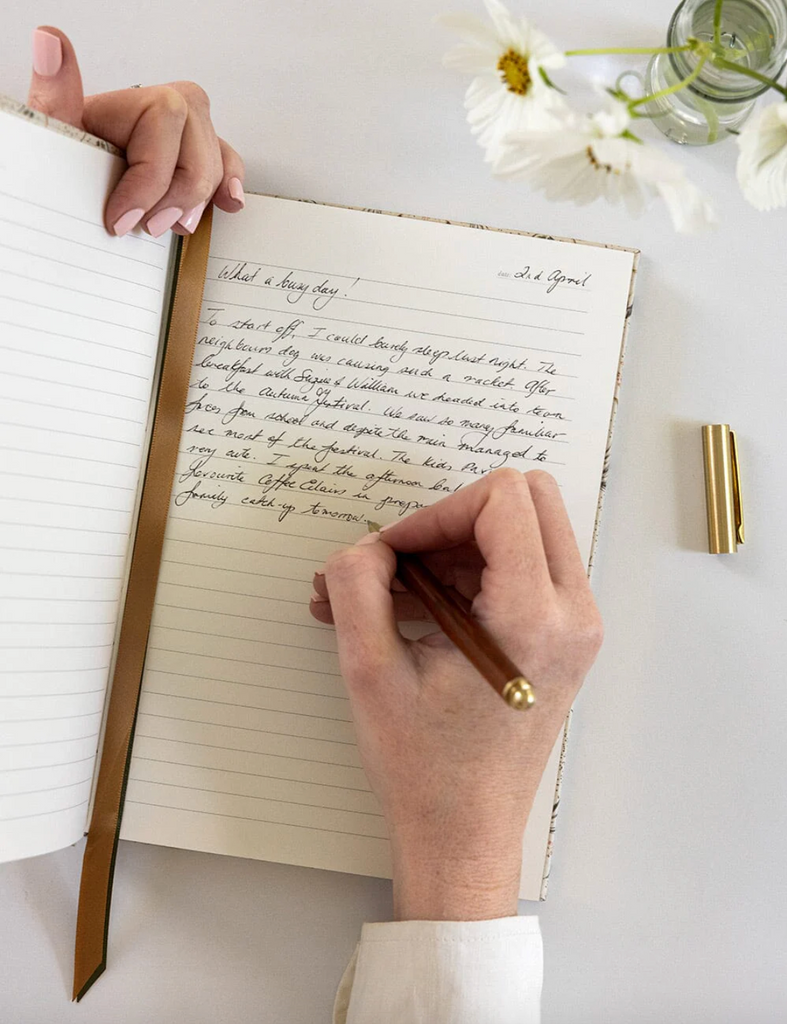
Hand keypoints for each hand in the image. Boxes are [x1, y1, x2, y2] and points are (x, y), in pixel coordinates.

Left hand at [27, 26, 244, 236]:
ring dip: (194, 203)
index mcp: (134, 100)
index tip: (121, 220)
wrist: (77, 185)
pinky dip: (229, 187)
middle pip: (197, 152)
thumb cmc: (67, 164)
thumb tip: (51, 42)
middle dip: (175, 198)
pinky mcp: (203, 157)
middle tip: (147, 226)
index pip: (164, 126)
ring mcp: (191, 133)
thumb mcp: (53, 134)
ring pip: (216, 167)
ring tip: (165, 224)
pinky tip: (226, 202)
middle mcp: (170, 108)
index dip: (146, 183)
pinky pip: (229, 165)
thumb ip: (54, 93)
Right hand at [310, 469, 602, 919]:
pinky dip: (472, 574)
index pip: (502, 499)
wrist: (466, 837)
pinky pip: (527, 569)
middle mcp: (574, 613)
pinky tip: (415, 613)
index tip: (390, 554)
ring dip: (457, 548)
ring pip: (527, 531)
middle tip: (400, 566)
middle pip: (527, 500)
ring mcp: (578, 627)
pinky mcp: (566, 639)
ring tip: (388, 597)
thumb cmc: (422, 768)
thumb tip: (361, 547)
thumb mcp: (369, 672)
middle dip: (453, 520)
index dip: (434, 512)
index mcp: (532, 616)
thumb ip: (356, 587)